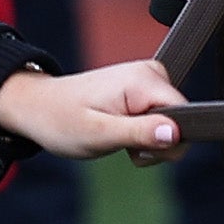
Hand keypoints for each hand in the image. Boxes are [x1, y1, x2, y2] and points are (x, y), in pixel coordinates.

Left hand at [0, 57, 188, 161]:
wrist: (39, 108)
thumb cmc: (61, 120)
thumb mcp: (99, 134)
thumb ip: (139, 133)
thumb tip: (175, 133)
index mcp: (142, 80)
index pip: (185, 114)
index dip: (167, 141)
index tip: (138, 150)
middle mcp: (150, 72)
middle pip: (180, 120)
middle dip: (155, 144)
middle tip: (121, 145)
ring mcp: (147, 78)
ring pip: (171, 122)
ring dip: (147, 141)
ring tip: (116, 137)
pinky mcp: (143, 88)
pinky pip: (160, 117)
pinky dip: (143, 133)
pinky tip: (120, 132)